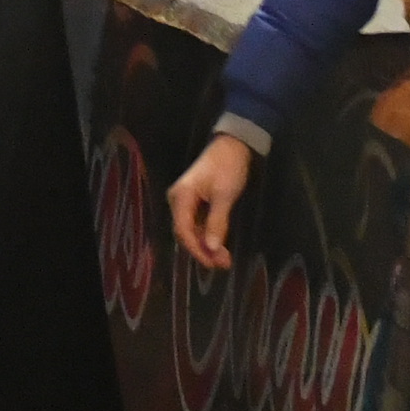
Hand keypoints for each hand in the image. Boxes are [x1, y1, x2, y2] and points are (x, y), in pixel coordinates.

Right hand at [168, 130, 256, 274]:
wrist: (232, 146)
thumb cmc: (228, 168)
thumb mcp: (224, 196)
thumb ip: (217, 223)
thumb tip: (211, 249)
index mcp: (181, 197)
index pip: (183, 231)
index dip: (197, 250)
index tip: (214, 263)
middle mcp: (177, 200)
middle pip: (185, 233)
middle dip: (203, 250)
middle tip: (224, 263)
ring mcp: (184, 201)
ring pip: (191, 230)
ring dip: (206, 245)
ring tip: (225, 258)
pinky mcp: (193, 202)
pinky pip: (196, 224)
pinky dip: (208, 235)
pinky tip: (219, 245)